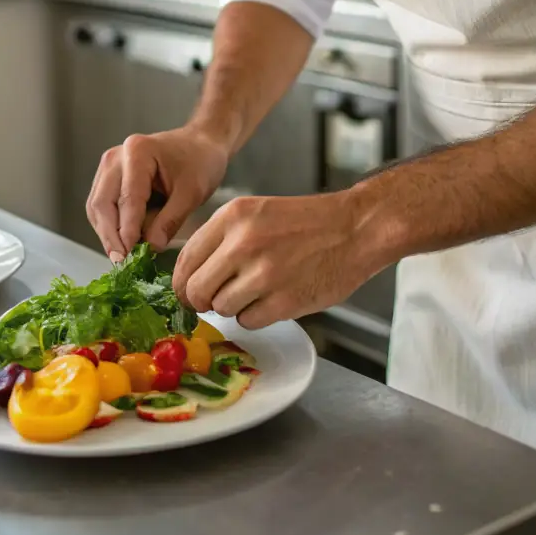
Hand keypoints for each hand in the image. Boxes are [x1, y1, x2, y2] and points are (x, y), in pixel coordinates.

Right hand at [86, 126, 229, 261]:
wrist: (200, 144)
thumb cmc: (199, 162)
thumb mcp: (192, 192)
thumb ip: (170, 220)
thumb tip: (150, 246)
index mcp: (137, 152)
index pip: (127, 199)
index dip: (127, 231)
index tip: (128, 256)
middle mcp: (116, 157)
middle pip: (102, 203)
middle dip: (111, 236)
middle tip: (122, 262)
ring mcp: (109, 166)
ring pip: (97, 207)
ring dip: (108, 233)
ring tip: (124, 256)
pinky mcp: (108, 177)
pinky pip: (101, 206)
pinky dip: (110, 226)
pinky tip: (124, 242)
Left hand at [172, 190, 387, 329]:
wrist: (353, 229)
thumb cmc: (304, 223)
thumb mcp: (255, 213)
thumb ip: (221, 240)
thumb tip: (190, 275)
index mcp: (232, 217)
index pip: (185, 260)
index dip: (181, 283)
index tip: (186, 293)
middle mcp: (242, 243)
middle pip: (196, 289)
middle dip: (200, 301)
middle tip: (214, 301)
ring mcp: (263, 273)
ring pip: (220, 308)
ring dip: (232, 307)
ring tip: (255, 292)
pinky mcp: (284, 301)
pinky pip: (248, 321)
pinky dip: (256, 316)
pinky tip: (273, 299)